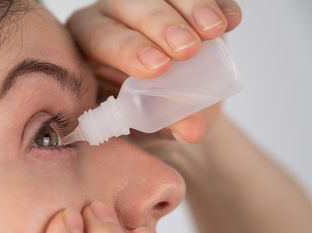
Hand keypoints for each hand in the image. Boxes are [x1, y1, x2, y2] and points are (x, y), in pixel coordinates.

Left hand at [67, 0, 240, 142]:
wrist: (163, 95)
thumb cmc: (141, 107)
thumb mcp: (145, 118)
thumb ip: (163, 122)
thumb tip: (192, 131)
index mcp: (89, 43)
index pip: (102, 37)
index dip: (129, 49)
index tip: (159, 68)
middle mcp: (113, 14)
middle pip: (131, 5)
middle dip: (162, 25)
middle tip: (189, 49)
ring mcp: (143, 3)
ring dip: (192, 6)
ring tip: (215, 30)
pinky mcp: (174, 0)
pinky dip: (217, 3)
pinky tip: (231, 19)